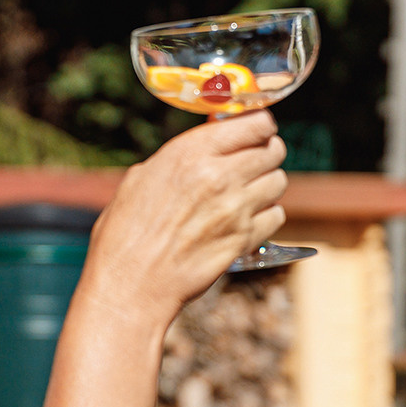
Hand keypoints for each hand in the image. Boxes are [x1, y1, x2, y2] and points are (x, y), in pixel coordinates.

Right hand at [88, 110, 287, 312]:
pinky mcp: (245, 239)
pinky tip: (246, 220)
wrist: (132, 283)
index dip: (260, 125)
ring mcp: (236, 209)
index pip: (254, 123)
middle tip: (255, 160)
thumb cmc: (126, 232)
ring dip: (268, 185)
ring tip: (249, 193)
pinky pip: (275, 216)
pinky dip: (266, 217)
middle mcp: (219, 175)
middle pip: (273, 150)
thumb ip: (180, 158)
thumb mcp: (142, 178)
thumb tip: (205, 146)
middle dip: (266, 152)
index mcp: (191, 153)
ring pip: (279, 181)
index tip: (257, 130)